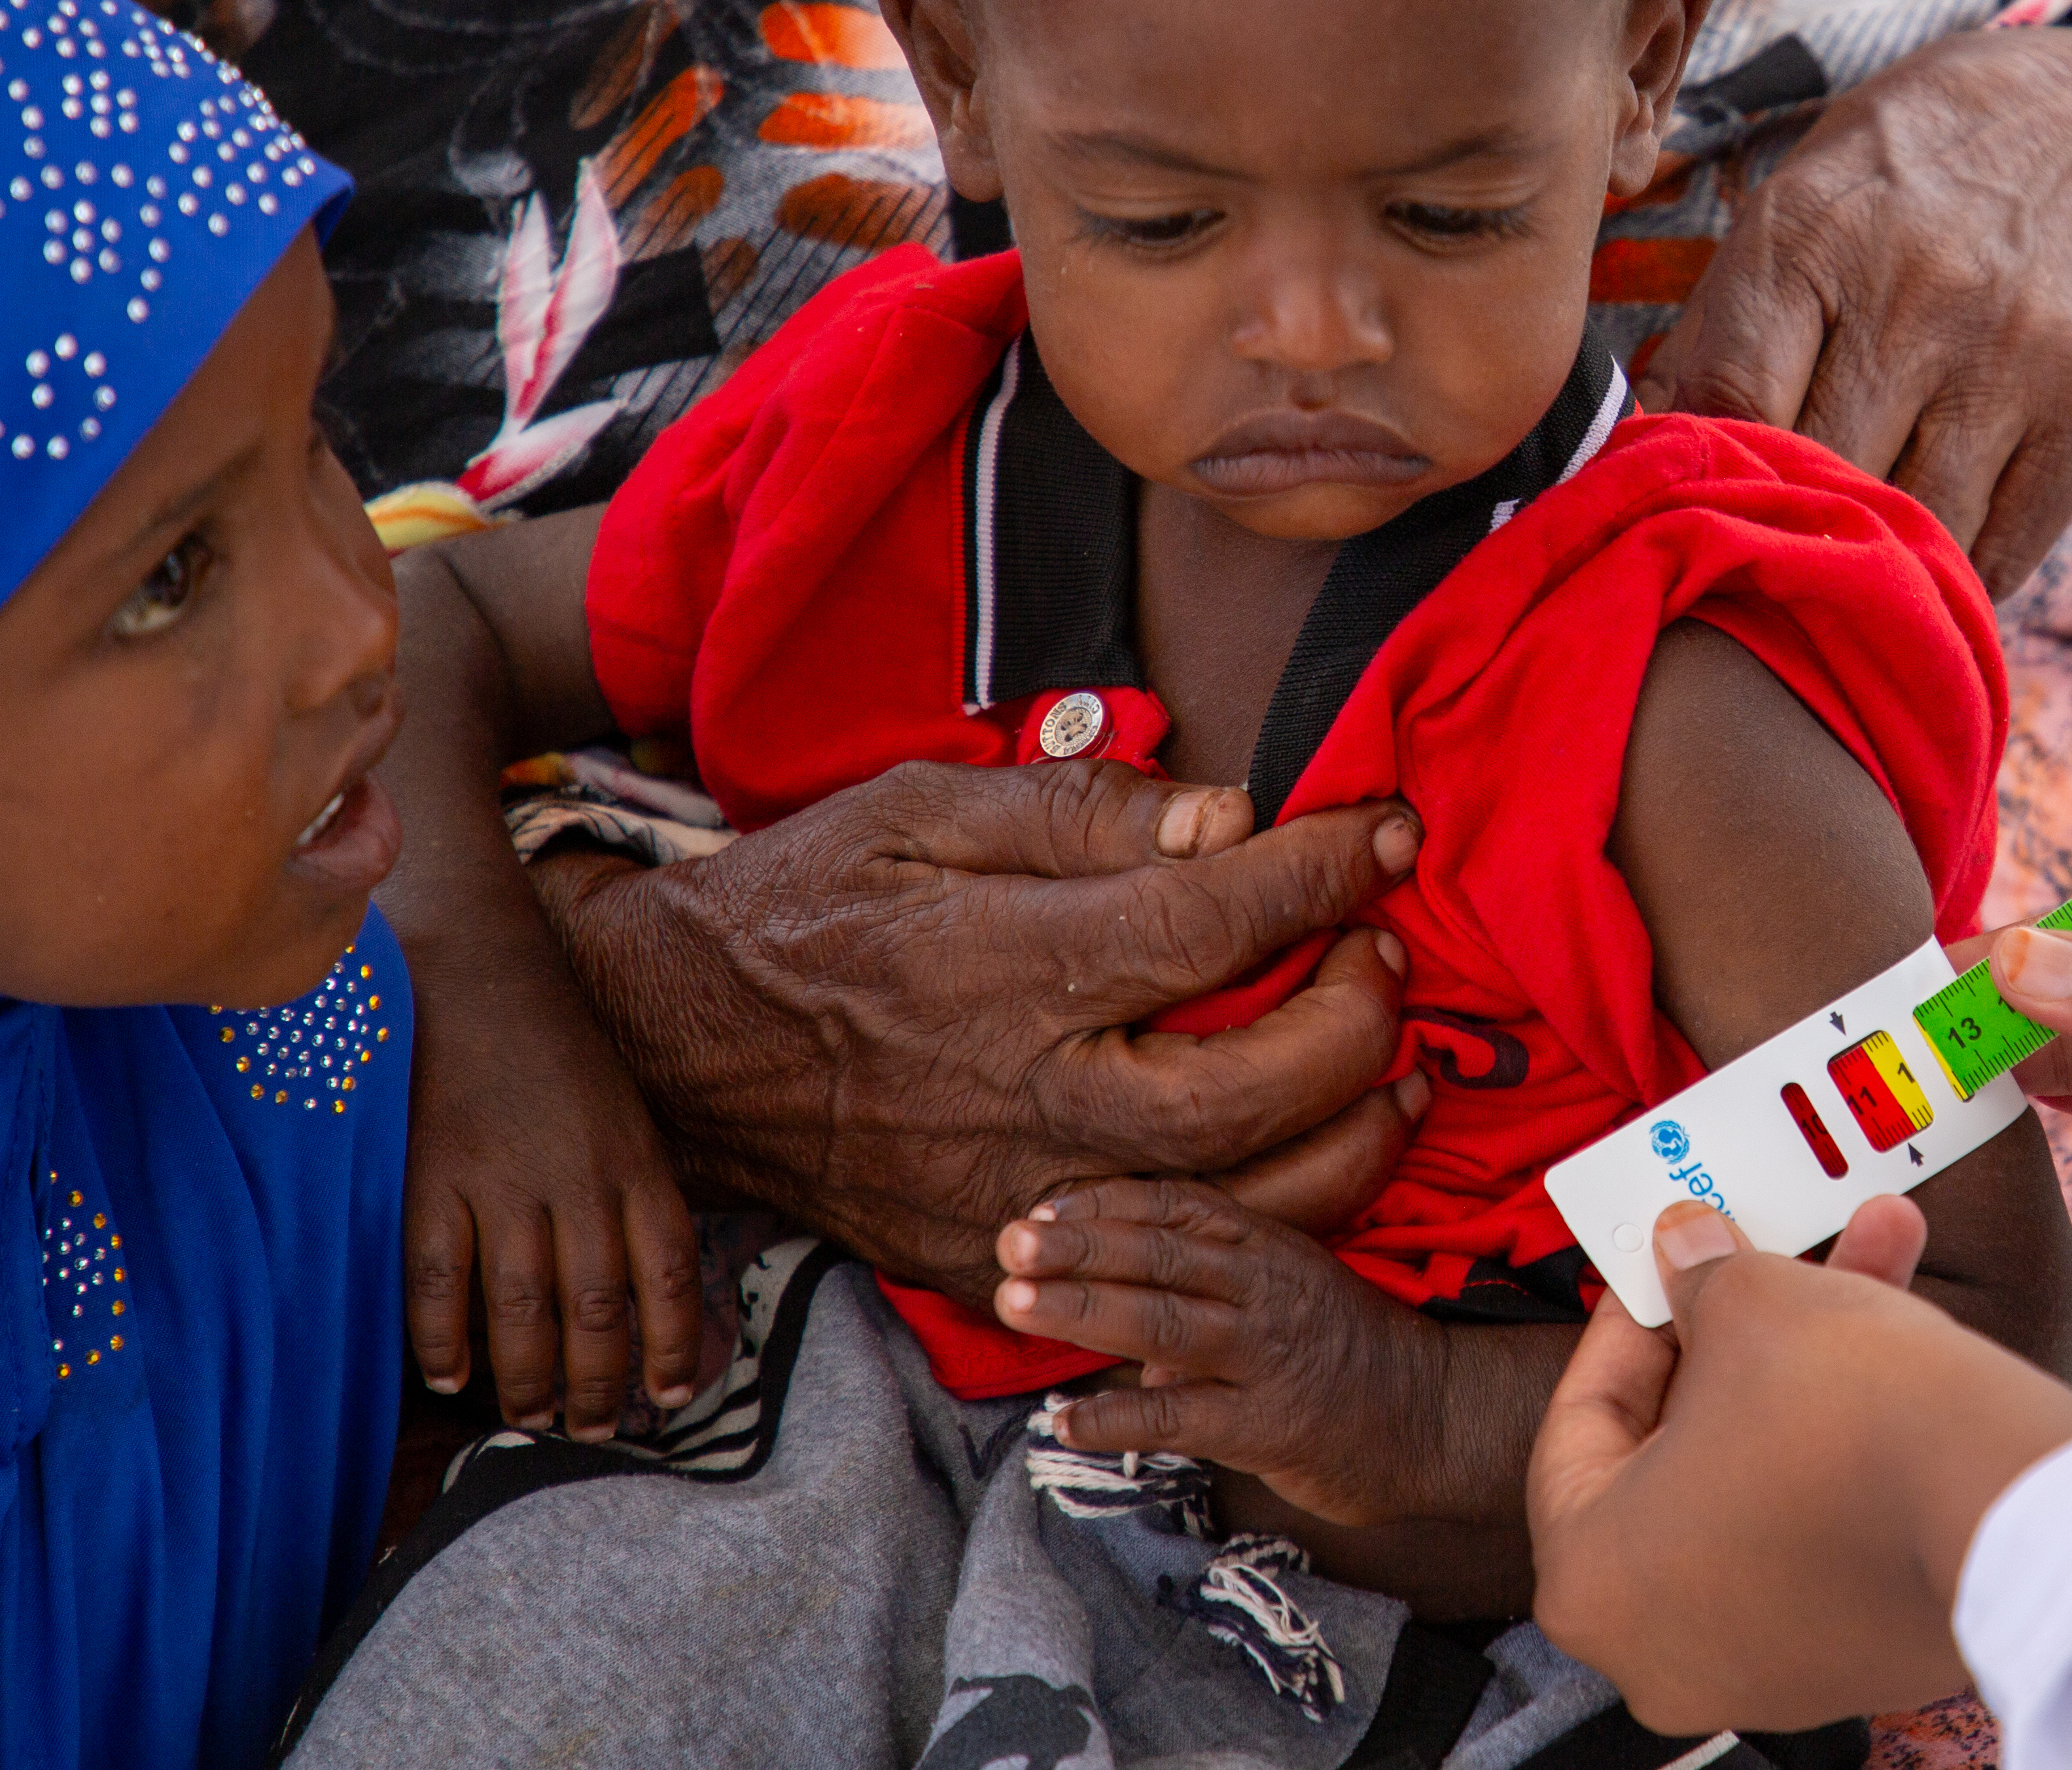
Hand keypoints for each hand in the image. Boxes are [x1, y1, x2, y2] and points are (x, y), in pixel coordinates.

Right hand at [402, 943, 702, 1437]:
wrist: (473, 969)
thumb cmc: (554, 1053)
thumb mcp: (620, 1113)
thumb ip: (630, 1192)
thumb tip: (644, 1289)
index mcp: (634, 1160)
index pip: (668, 1273)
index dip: (674, 1342)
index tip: (672, 1397)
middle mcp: (577, 1178)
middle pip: (596, 1309)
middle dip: (597, 1384)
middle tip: (591, 1430)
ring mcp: (501, 1181)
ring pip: (522, 1310)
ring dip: (527, 1381)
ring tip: (529, 1421)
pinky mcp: (428, 1178)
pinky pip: (440, 1280)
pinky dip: (444, 1341)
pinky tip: (453, 1380)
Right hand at [534, 761, 1424, 1303]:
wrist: (671, 1044)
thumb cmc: (808, 901)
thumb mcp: (919, 808)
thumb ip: (1082, 812)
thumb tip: (1230, 816)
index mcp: (1006, 963)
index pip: (1210, 920)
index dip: (1323, 873)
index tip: (1391, 833)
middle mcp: (1022, 1092)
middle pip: (1247, 1091)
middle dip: (1355, 1023)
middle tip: (1387, 956)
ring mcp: (1013, 1194)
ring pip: (1233, 1203)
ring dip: (1352, 1143)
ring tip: (1400, 1072)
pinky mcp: (996, 1262)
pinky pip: (1165, 1262)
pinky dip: (1265, 1222)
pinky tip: (1312, 1158)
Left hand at [992, 1177, 1555, 1526]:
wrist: (1434, 1417)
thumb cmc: (1345, 1352)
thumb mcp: (1284, 1290)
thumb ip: (1203, 1287)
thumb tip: (1118, 1310)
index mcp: (1269, 1244)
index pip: (1179, 1204)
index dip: (1106, 1201)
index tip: (1042, 1205)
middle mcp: (1267, 1286)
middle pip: (1162, 1251)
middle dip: (1080, 1243)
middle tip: (1009, 1241)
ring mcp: (1267, 1353)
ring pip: (1165, 1320)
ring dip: (1084, 1309)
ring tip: (1015, 1302)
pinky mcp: (1267, 1423)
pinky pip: (1180, 1416)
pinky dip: (1116, 1418)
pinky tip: (1062, 1422)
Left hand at [1530, 1199, 2071, 1732]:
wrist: (2008, 1504)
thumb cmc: (1846, 1416)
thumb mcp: (1750, 1305)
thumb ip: (1700, 1275)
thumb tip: (1689, 1248)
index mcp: (1593, 1582)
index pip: (1580, 1429)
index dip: (1629, 1323)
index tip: (1667, 1262)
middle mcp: (1665, 1650)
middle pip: (1683, 1448)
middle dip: (1740, 1329)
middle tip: (1766, 1249)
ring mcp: (1768, 1665)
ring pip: (1765, 1475)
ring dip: (1814, 1360)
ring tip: (1878, 1246)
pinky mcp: (1858, 1658)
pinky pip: (1826, 1525)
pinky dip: (1852, 1439)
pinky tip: (1908, 1335)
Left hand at [1643, 25, 2071, 593]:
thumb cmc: (1895, 198)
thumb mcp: (1786, 218)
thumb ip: (1710, 342)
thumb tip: (1636, 471)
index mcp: (1814, 235)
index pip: (1736, 400)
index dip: (1715, 476)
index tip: (1713, 508)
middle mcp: (1922, 289)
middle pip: (1829, 474)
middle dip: (1797, 527)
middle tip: (1781, 558)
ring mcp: (2019, 351)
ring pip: (1923, 529)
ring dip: (1883, 564)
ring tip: (1859, 566)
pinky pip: (2008, 548)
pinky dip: (1962, 574)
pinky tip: (1938, 552)